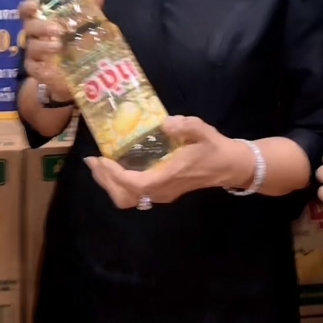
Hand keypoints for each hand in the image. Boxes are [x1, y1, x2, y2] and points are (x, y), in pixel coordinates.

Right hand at [21, 0, 104, 103]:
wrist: (80, 74)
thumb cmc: (79, 44)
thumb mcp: (88, 24)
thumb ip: (92, 7)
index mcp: (43, 21)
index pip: (27, 10)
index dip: (27, 6)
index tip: (36, 4)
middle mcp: (35, 35)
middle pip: (29, 26)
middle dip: (41, 26)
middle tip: (58, 29)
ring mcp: (33, 53)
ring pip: (31, 46)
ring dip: (43, 45)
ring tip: (59, 46)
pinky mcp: (36, 70)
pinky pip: (32, 66)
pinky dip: (39, 64)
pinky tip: (49, 64)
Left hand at [85, 115, 248, 208]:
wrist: (230, 166)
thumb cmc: (214, 148)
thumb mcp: (203, 131)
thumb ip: (185, 126)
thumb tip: (165, 124)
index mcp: (169, 177)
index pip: (135, 184)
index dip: (115, 175)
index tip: (101, 158)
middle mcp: (162, 191)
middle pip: (125, 196)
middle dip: (105, 180)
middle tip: (92, 161)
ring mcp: (162, 194)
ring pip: (128, 199)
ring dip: (110, 185)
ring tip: (99, 166)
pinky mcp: (163, 192)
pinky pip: (135, 196)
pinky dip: (119, 185)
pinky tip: (115, 169)